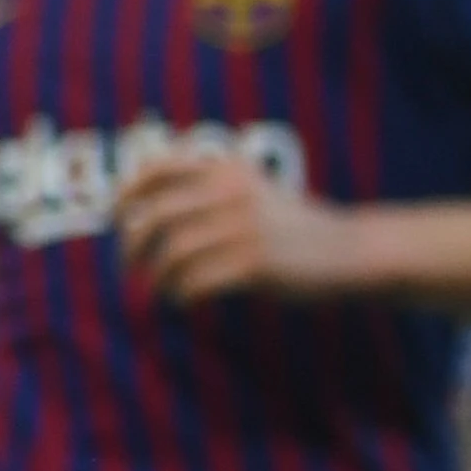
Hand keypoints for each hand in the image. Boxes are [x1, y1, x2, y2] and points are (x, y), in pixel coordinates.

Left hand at [116, 153, 362, 303]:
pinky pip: (196, 282)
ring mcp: (244, 228)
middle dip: (130, 246)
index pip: (158, 170)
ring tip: (162, 289)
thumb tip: (136, 208)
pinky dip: (181, 294)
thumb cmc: (294, 227)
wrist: (355, 251)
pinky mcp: (256, 264)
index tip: (115, 216)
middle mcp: (231, 193)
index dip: (126, 193)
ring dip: (157, 277)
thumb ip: (207, 189)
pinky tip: (185, 301)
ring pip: (171, 254)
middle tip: (127, 268)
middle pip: (153, 217)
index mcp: (227, 170)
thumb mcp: (253, 191)